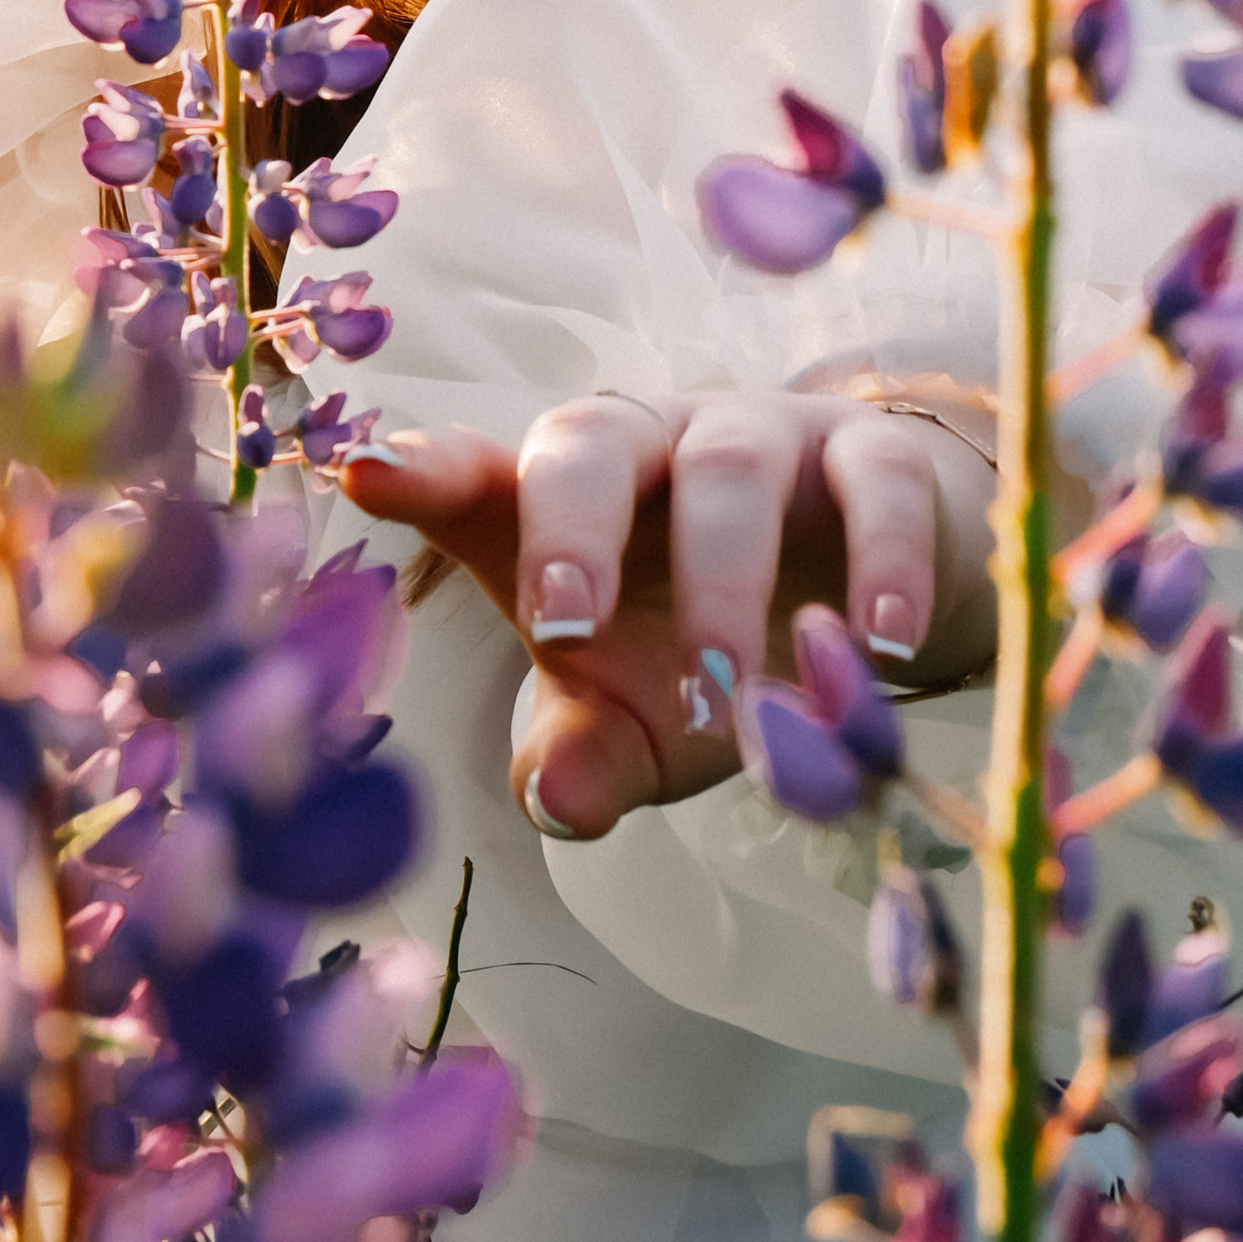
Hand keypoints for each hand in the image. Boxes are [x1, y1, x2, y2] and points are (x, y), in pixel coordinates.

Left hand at [343, 387, 997, 841]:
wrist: (868, 595)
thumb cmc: (705, 645)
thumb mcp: (635, 717)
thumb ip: (584, 756)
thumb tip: (554, 804)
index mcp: (559, 499)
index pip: (475, 470)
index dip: (420, 469)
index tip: (362, 475)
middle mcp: (649, 445)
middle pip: (589, 442)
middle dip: (569, 528)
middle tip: (561, 626)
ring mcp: (762, 437)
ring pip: (726, 469)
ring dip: (723, 581)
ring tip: (730, 695)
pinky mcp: (873, 455)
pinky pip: (873, 481)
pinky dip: (880, 559)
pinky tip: (878, 647)